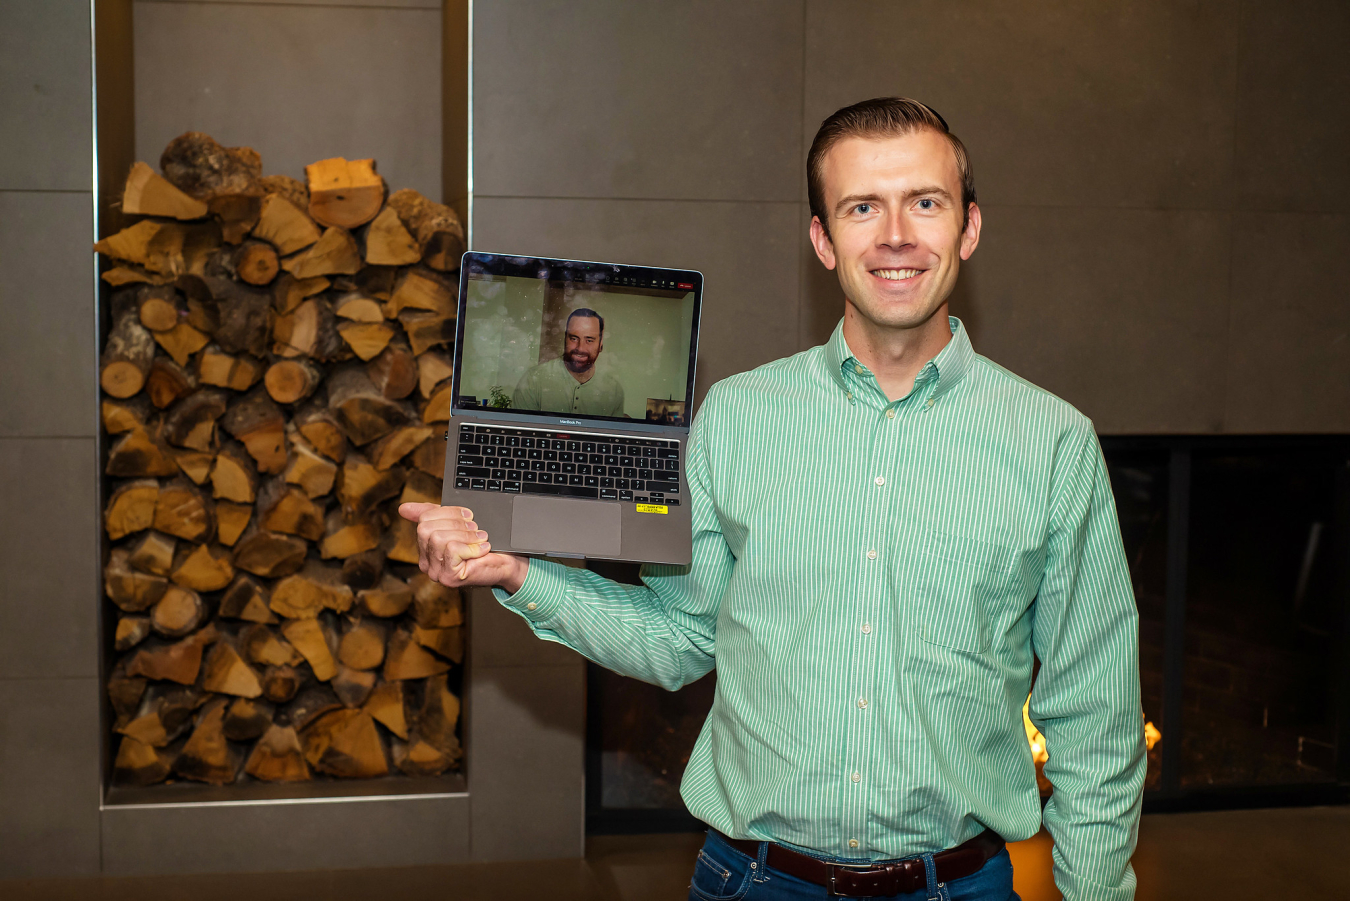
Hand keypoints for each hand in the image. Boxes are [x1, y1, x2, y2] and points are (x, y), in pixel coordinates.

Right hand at [397, 503, 528, 592]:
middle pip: (426, 528)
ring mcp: (436, 572)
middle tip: (475, 528)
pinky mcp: (448, 577)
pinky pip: (451, 549)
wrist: (508, 562)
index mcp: (426, 547)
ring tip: (480, 539)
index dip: (448, 512)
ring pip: (438, 538)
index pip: (424, 519)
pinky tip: (482, 550)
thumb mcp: (457, 524)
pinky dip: (471, 547)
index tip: (468, 515)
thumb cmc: (484, 544)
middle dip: (456, 523)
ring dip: (465, 535)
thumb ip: (433, 514)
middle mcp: (426, 562)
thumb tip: (403, 508)